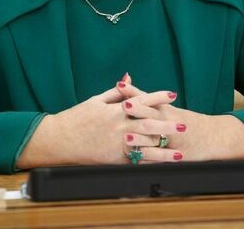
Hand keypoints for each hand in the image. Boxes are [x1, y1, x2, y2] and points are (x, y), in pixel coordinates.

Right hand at [16, 80, 183, 167]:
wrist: (60, 140)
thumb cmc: (77, 118)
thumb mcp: (96, 100)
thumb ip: (116, 92)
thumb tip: (129, 77)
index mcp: (115, 110)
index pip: (141, 101)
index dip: (158, 96)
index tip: (172, 94)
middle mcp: (118, 127)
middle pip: (148, 125)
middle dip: (167, 125)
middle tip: (183, 125)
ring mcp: (116, 144)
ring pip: (145, 147)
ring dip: (163, 150)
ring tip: (180, 153)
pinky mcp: (113, 159)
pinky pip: (135, 162)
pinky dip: (149, 164)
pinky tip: (161, 167)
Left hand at [116, 78, 243, 160]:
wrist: (212, 137)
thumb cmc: (183, 120)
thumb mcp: (165, 107)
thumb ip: (142, 96)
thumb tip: (121, 81)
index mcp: (166, 110)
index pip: (148, 101)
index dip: (135, 96)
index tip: (121, 89)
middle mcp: (169, 123)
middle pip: (152, 116)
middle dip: (138, 112)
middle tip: (123, 107)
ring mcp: (173, 140)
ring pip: (155, 139)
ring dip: (141, 139)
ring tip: (127, 138)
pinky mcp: (175, 156)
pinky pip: (160, 158)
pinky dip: (148, 159)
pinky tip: (136, 160)